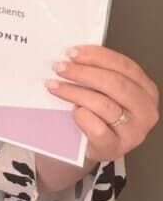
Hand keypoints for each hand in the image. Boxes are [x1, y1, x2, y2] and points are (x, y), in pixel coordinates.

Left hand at [46, 45, 158, 165]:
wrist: (89, 146)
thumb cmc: (98, 114)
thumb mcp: (104, 91)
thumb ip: (97, 73)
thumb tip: (73, 56)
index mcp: (146, 90)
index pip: (125, 66)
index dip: (97, 56)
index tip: (72, 52)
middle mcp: (145, 110)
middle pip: (115, 83)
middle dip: (83, 73)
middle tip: (59, 67)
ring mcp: (133, 132)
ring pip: (104, 104)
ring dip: (74, 92)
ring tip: (54, 86)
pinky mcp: (116, 148)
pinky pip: (97, 128)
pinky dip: (81, 117)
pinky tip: (71, 111)